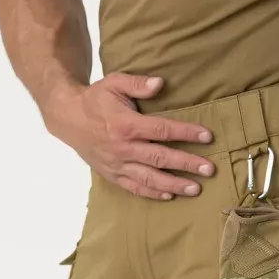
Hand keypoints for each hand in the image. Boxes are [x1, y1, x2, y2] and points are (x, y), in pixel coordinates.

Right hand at [47, 72, 215, 199]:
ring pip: (149, 177)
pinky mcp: (111, 173)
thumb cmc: (95, 99)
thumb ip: (137, 84)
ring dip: (174, 184)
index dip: (186, 134)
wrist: (68, 118)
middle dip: (187, 164)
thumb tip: (160, 83)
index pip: (162, 130)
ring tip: (196, 188)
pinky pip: (134, 187)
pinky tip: (169, 195)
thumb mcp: (114, 83)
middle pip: (160, 158)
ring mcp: (117, 164)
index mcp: (126, 125)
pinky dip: (152, 193)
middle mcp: (123, 148)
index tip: (207, 137)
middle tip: (210, 169)